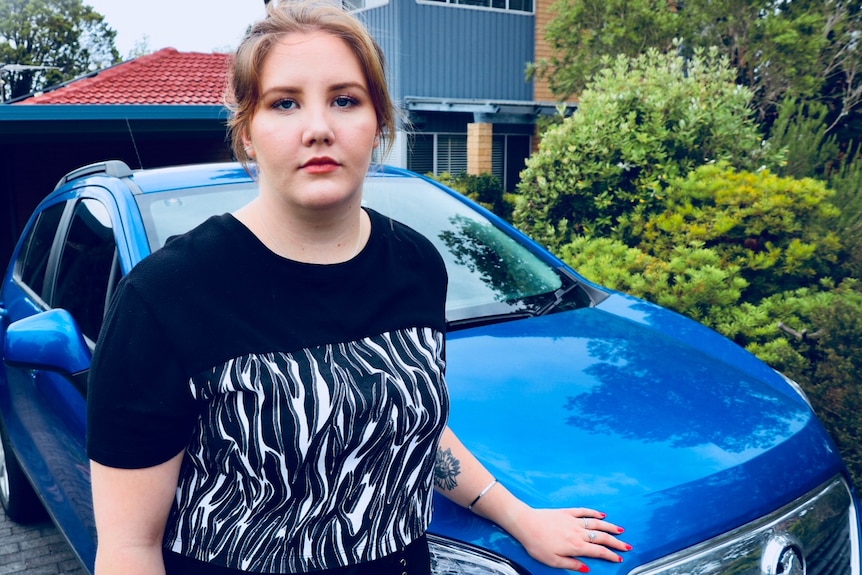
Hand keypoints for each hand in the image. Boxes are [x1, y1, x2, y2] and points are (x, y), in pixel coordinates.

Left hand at [503, 507, 631, 572]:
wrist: (525, 523)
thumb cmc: (536, 544)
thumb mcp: (553, 561)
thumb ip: (571, 564)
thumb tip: (586, 568)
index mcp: (575, 546)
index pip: (599, 551)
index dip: (611, 555)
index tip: (619, 558)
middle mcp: (578, 532)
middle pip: (601, 537)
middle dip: (616, 542)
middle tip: (627, 546)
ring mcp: (573, 521)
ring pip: (596, 523)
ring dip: (610, 527)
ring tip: (621, 530)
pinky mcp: (566, 512)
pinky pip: (584, 512)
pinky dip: (594, 513)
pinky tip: (602, 515)